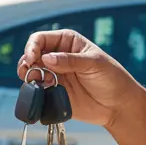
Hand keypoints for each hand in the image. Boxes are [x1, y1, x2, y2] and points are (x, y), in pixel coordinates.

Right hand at [17, 29, 140, 126]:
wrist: (118, 105)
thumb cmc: (111, 78)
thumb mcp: (93, 64)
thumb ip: (70, 60)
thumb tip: (46, 58)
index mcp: (66, 42)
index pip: (40, 39)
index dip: (32, 47)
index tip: (32, 58)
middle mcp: (56, 57)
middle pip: (31, 55)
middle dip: (27, 63)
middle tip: (30, 73)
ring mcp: (53, 75)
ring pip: (30, 73)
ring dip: (28, 77)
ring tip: (36, 83)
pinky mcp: (52, 93)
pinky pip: (36, 91)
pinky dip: (34, 92)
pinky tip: (43, 93)